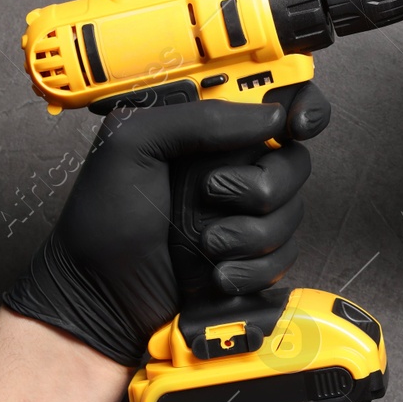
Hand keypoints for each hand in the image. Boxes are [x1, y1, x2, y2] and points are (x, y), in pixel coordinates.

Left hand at [2, 85, 329, 365]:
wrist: (101, 301)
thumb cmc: (101, 223)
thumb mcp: (131, 145)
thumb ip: (197, 119)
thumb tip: (269, 118)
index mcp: (206, 129)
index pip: (274, 100)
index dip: (301, 106)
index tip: (296, 126)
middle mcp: (232, 166)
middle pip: (294, 160)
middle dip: (262, 185)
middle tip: (212, 193)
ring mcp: (245, 213)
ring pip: (292, 211)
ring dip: (251, 235)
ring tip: (204, 244)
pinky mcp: (253, 256)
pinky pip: (285, 255)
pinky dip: (253, 269)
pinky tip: (217, 273)